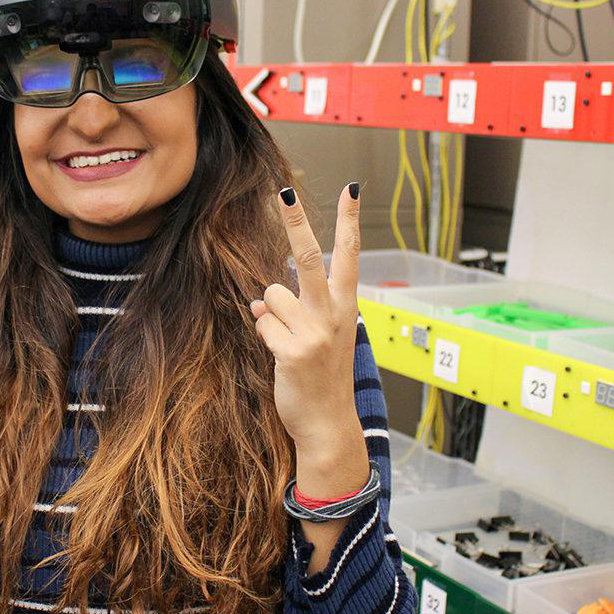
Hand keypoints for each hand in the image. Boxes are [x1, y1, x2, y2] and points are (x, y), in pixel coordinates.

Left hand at [250, 183, 363, 457]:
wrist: (327, 424)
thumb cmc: (323, 378)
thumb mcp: (320, 338)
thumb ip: (296, 311)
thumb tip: (260, 299)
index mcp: (346, 306)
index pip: (349, 254)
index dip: (350, 220)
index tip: (353, 189)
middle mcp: (333, 314)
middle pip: (308, 257)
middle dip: (296, 222)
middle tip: (284, 191)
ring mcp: (314, 332)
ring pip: (272, 296)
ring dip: (270, 315)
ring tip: (288, 342)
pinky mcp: (293, 351)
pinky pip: (263, 325)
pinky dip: (265, 337)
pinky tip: (281, 358)